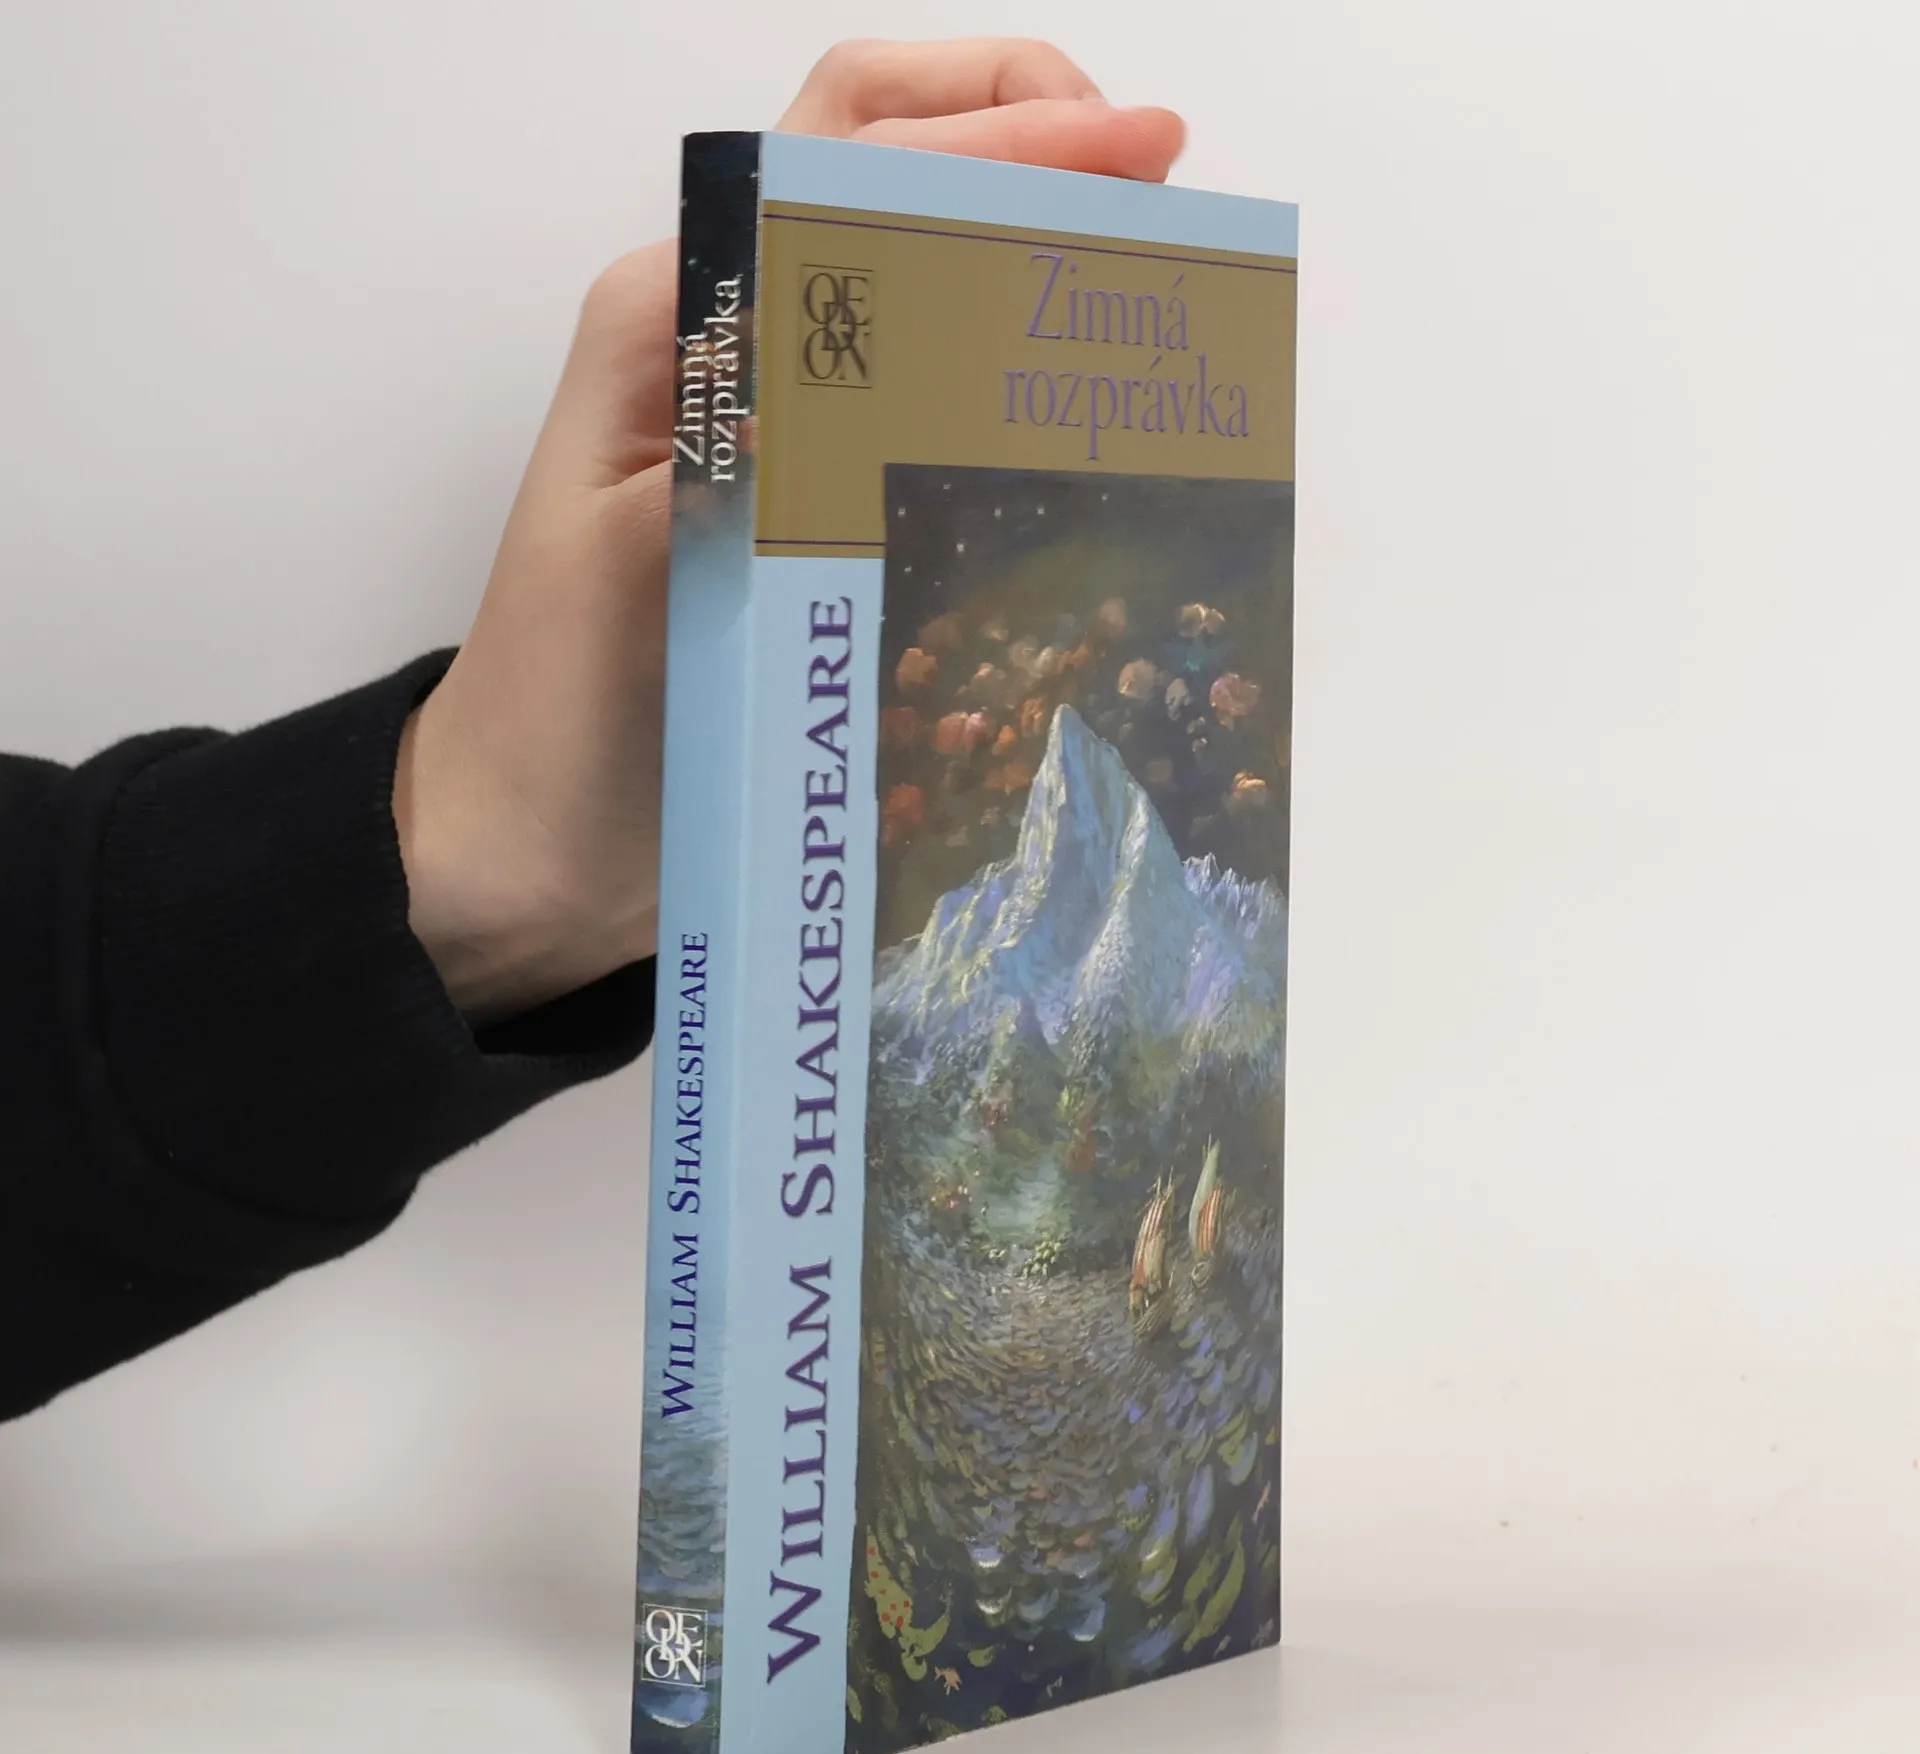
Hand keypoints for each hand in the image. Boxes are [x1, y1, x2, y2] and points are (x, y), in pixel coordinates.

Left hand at [393, 41, 1184, 1022]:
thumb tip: (836, 387)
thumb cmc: (553, 710)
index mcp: (678, 321)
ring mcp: (784, 429)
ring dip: (1027, 254)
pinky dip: (1010, 379)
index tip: (1138, 148)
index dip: (1002, 128)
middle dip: (1028, 149)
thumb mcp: (624, 573)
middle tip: (1160, 190)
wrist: (533, 839)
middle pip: (893, 178)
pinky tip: (1079, 415)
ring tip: (1144, 278)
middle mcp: (737, 350)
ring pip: (922, 285)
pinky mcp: (816, 515)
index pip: (850, 156)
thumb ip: (725, 469)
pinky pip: (930, 414)